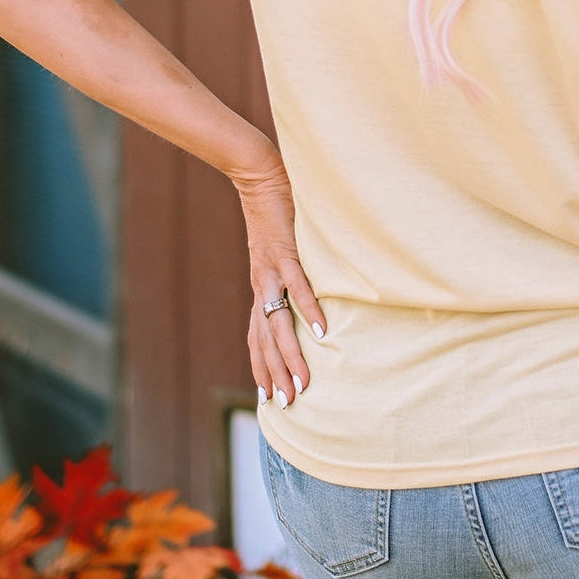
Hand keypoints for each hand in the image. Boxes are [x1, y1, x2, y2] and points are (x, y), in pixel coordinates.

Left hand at [234, 155, 326, 411]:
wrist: (258, 176)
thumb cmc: (274, 211)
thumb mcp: (279, 249)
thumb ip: (288, 270)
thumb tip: (303, 290)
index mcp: (260, 287)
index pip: (257, 336)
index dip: (261, 366)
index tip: (269, 396)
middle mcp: (262, 285)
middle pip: (266, 339)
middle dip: (276, 373)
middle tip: (287, 403)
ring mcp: (272, 270)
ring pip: (279, 323)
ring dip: (291, 354)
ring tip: (304, 381)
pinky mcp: (286, 252)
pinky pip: (299, 286)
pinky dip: (310, 310)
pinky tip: (322, 331)